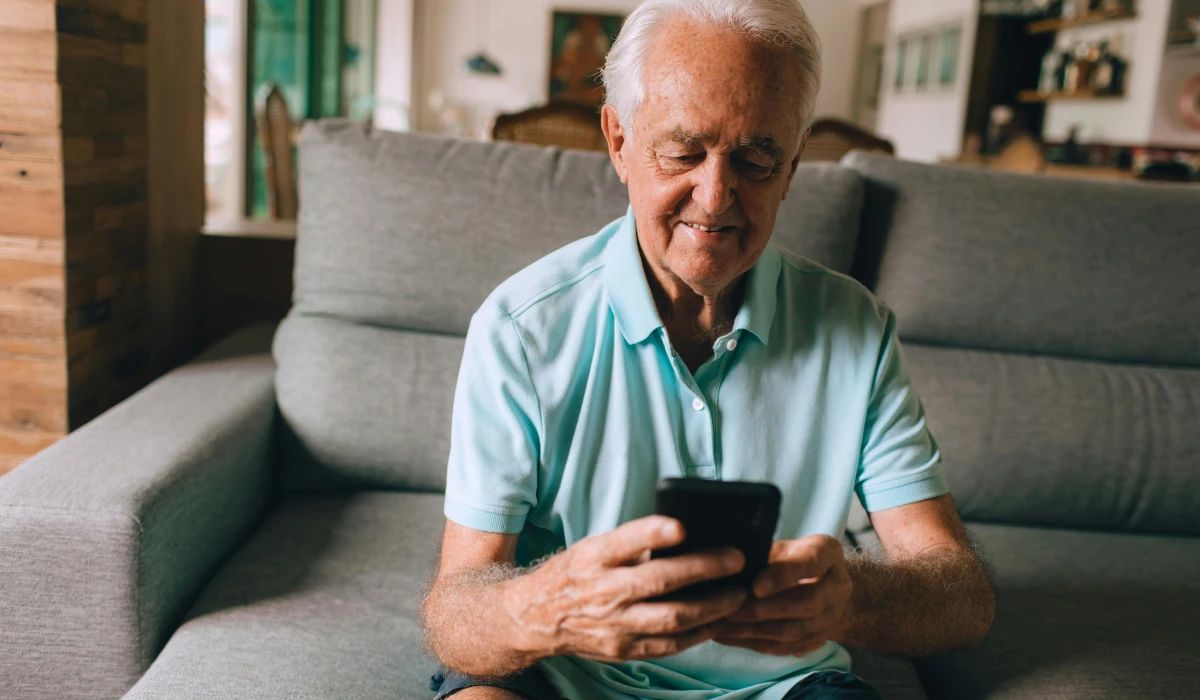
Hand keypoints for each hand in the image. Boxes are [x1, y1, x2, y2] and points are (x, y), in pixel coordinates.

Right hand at [504, 515, 747, 661]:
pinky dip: (697, 633)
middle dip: (705, 569)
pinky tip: (716, 620)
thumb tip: (685, 535)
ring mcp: (613, 625)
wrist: (536, 617)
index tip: (682, 525)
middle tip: (737, 559)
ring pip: (672, 619)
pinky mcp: (621, 649)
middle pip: (660, 581)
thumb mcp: (593, 547)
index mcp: (594, 556)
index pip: (625, 540)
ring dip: (712, 606)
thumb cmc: (575, 574)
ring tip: (738, 593)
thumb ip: (632, 543)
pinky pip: (668, 645)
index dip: (653, 532)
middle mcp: (602, 590)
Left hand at [711, 535, 851, 655]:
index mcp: (829, 553)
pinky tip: (726, 637)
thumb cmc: (794, 557)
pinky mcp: (817, 640)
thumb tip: (729, 567)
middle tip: (729, 610)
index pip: (811, 563)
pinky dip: (753, 643)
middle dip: (764, 609)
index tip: (755, 586)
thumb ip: (765, 554)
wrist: (826, 584)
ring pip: (794, 631)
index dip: (783, 576)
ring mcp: (831, 617)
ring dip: (754, 630)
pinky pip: (785, 647)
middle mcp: (838, 587)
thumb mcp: (784, 545)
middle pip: (806, 603)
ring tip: (720, 626)